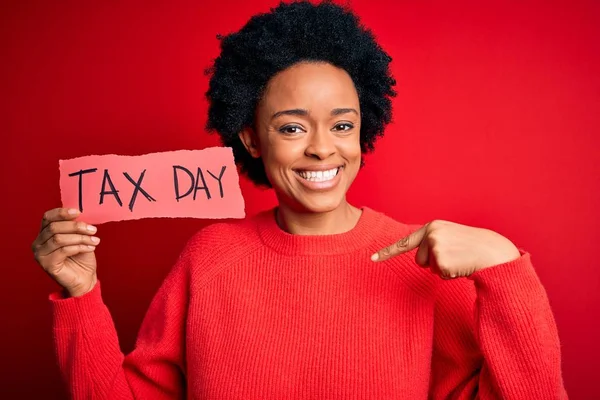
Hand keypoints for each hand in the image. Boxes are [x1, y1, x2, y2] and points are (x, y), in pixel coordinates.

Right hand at [32, 208, 99, 296]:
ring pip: (58, 239)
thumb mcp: (80, 237)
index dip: (61, 213)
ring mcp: (40, 254)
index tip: (78, 212)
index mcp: (44, 234)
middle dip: (76, 226)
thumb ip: (76, 226)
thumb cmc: (82, 257)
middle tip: (93, 229)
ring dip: (80, 238)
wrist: (85, 279)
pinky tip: (90, 248)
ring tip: (95, 240)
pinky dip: (79, 247)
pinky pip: (63, 250)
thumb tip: (81, 213)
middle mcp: (38, 243)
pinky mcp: (47, 264)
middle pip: (54, 227)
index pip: (47, 217)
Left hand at [371, 220, 520, 278]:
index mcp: (432, 227)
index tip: (372, 259)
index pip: (406, 242)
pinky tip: (462, 265)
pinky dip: (450, 274)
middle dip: (434, 263)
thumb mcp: (451, 236)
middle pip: (419, 260)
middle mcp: (432, 234)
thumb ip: (433, 242)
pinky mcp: (443, 261)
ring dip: (442, 268)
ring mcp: (437, 247)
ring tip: (459, 259)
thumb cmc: (472, 246)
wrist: (494, 252)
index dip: (387, 252)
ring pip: (428, 268)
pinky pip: (440, 276)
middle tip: (454, 256)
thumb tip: (420, 260)